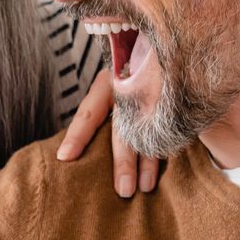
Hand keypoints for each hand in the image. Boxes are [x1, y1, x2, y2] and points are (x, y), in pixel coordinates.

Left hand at [56, 66, 163, 197]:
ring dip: (148, 162)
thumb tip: (72, 150)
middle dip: (123, 162)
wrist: (170, 48)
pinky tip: (164, 170)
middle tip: (122, 191)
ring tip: (145, 187)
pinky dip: (166, 150)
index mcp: (109, 81)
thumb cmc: (133, 74)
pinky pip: (170, 126)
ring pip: (150, 130)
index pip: (89, 111)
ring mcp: (155, 89)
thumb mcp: (115, 82)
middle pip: (123, 128)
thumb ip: (101, 108)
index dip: (77, 135)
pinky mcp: (175, 96)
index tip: (64, 157)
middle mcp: (130, 85)